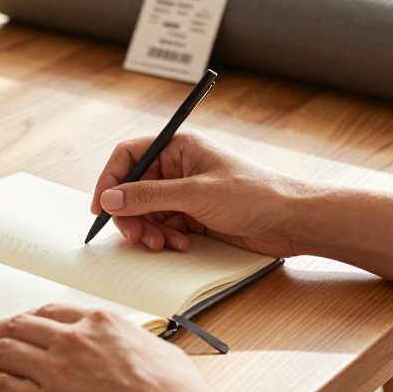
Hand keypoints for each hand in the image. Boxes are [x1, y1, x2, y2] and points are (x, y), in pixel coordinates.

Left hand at [0, 304, 296, 391]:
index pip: (49, 313)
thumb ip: (131, 340)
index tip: (12, 320)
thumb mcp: (156, 348)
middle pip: (18, 327)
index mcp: (100, 322)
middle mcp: (72, 340)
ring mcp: (56, 371)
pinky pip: (2, 387)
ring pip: (3, 353)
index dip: (24, 317)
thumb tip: (128, 343)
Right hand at [90, 131, 304, 257]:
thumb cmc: (255, 195)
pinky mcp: (193, 216)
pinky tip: (181, 244)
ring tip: (163, 243)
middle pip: (133, 188)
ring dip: (148, 230)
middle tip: (135, 235)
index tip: (100, 207)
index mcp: (179, 147)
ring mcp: (185, 193)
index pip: (129, 156)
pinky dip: (164, 238)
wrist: (292, 222)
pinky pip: (162, 226)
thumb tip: (111, 199)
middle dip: (131, 214)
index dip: (110, 180)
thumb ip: (149, 196)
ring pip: (146, 211)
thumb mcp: (196, 194)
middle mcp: (178, 167)